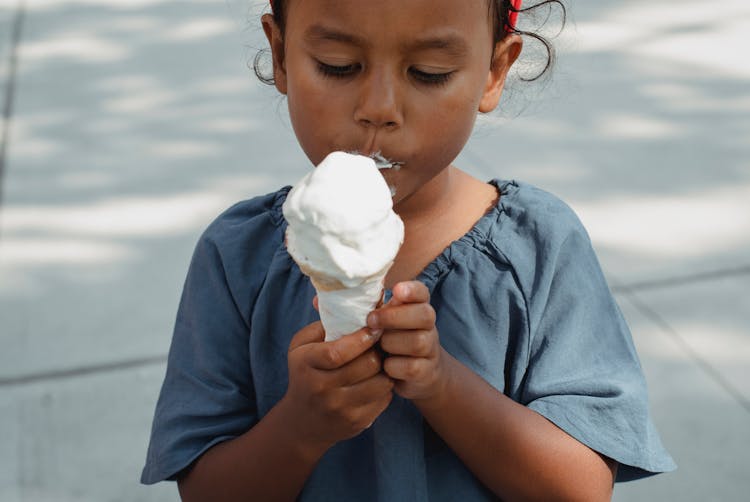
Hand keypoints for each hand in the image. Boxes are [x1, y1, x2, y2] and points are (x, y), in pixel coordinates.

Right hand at [282, 322, 392, 449]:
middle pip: (365, 366)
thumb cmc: (305, 373)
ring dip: (384, 368)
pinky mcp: (356, 422)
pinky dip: (385, 386)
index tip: (374, 327)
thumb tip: (353, 303)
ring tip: (381, 360)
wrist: (302, 422)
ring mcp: (339, 408)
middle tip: (383, 342)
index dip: (362, 338)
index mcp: (306, 364)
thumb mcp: (302, 346)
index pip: (339, 352)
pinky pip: (383, 399)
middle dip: (378, 350)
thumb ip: (324, 324)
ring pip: (380, 383)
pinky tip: (377, 379)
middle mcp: (321, 389)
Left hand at [367, 281, 445, 401]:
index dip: (412, 290)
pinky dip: (393, 366)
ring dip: (392, 342)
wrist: (419, 372)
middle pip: (424, 315)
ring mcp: (430, 349)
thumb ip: (379, 308)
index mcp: (418, 308)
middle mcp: (429, 327)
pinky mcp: (425, 371)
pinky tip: (384, 365)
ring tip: (379, 346)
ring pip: (418, 342)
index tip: (396, 290)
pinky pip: (411, 367)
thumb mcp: (388, 322)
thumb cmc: (394, 339)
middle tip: (371, 320)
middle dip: (395, 317)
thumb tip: (353, 295)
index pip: (422, 292)